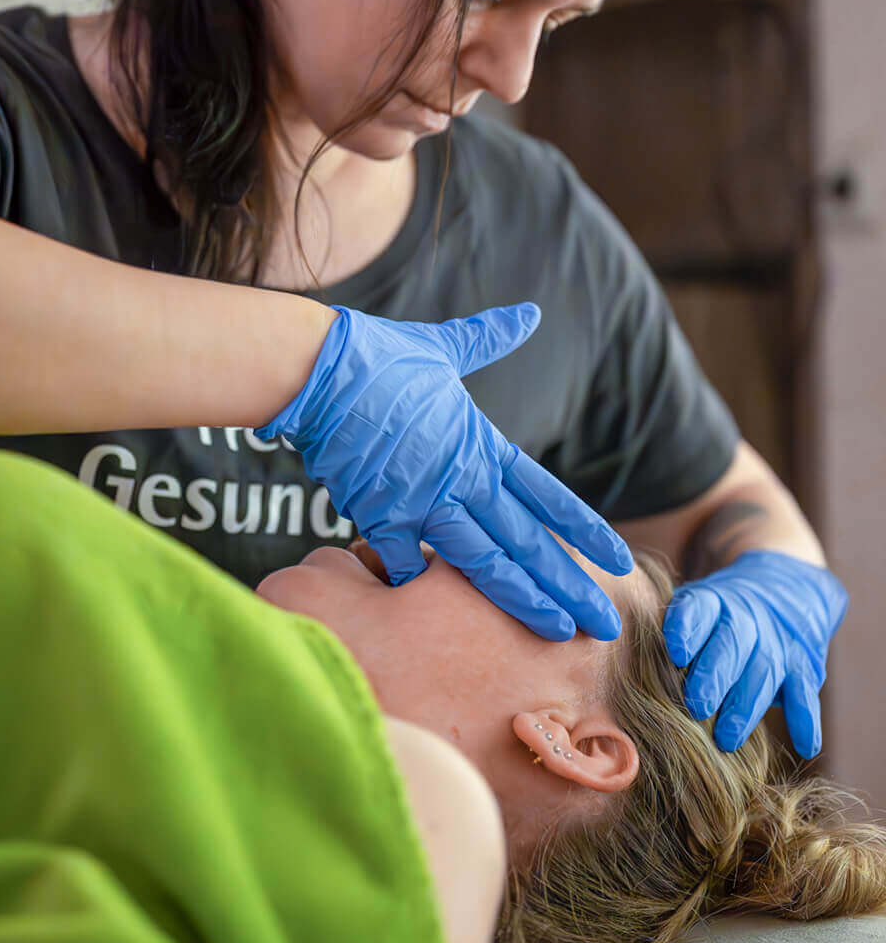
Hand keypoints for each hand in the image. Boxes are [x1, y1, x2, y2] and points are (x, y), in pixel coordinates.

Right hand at [256, 303, 632, 641]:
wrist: (323, 370)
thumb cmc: (381, 354)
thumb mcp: (443, 345)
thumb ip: (489, 337)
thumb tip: (530, 313)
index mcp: (481, 444)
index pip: (547, 495)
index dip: (585, 529)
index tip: (619, 560)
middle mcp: (461, 479)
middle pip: (527, 541)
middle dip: (569, 585)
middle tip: (604, 623)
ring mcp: (422, 500)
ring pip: (483, 561)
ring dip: (521, 598)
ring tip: (554, 629)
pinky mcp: (378, 513)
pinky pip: (405, 559)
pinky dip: (420, 582)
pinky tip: (438, 611)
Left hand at [662, 550, 848, 756]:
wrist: (785, 589)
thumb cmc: (718, 612)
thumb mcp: (694, 606)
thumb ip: (671, 633)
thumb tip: (634, 672)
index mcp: (712, 600)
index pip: (698, 609)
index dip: (687, 629)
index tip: (675, 653)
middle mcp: (747, 617)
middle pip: (732, 644)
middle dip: (714, 677)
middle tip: (695, 708)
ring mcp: (779, 641)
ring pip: (764, 672)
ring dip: (745, 708)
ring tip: (725, 740)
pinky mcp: (805, 664)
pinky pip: (805, 693)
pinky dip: (807, 719)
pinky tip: (805, 746)